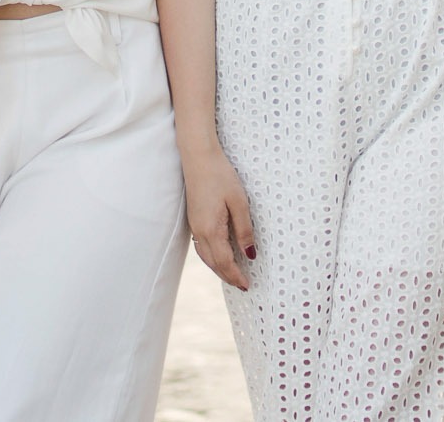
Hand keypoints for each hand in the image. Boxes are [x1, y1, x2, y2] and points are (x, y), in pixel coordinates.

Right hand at [181, 146, 255, 290]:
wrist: (198, 157)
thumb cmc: (220, 176)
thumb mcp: (239, 202)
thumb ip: (244, 231)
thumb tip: (249, 255)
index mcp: (211, 230)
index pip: (224, 262)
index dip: (236, 276)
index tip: (247, 285)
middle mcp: (199, 231)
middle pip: (213, 263)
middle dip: (227, 276)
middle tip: (242, 285)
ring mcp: (194, 225)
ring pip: (205, 256)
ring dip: (218, 268)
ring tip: (232, 274)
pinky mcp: (194, 218)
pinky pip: (202, 245)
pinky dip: (212, 256)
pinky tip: (219, 254)